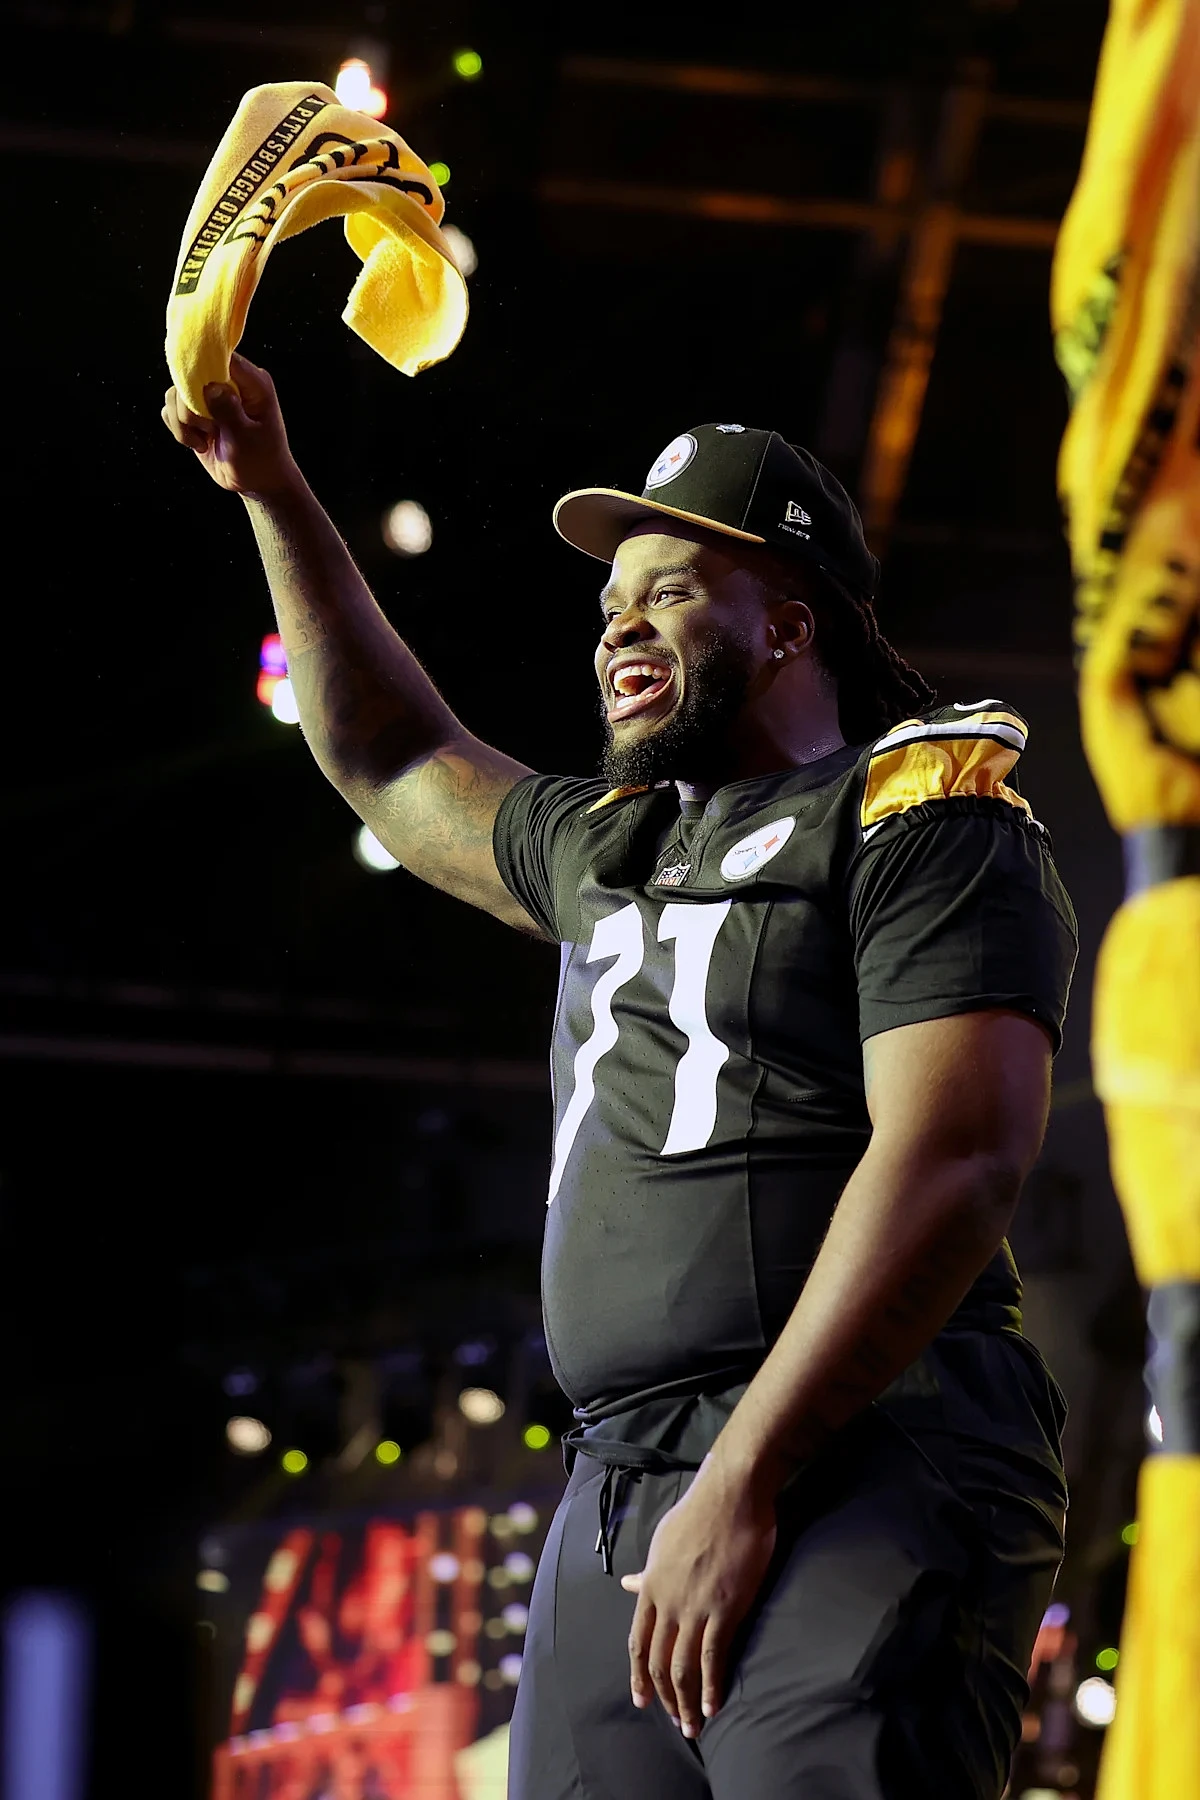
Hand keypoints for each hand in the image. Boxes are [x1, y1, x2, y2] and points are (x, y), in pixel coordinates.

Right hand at [161, 353, 299, 498]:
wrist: (256, 483)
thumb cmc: (260, 460)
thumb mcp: (247, 439)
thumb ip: (229, 411)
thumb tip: (210, 387)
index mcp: (252, 383)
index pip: (223, 357)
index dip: (203, 366)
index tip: (194, 390)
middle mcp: (229, 383)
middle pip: (190, 375)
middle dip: (190, 408)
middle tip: (208, 430)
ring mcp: (210, 396)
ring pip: (175, 394)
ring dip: (183, 423)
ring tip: (205, 441)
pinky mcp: (195, 412)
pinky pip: (170, 410)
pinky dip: (179, 430)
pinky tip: (199, 444)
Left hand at [621, 1457, 776, 1738]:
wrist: (730, 1495)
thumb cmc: (699, 1513)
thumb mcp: (663, 1542)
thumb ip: (649, 1571)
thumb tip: (630, 1585)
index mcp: (652, 1586)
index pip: (638, 1642)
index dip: (639, 1674)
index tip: (641, 1699)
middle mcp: (668, 1602)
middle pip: (658, 1661)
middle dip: (664, 1696)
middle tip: (674, 1720)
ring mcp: (695, 1608)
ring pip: (683, 1667)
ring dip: (686, 1702)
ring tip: (692, 1725)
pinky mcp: (725, 1609)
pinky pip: (714, 1657)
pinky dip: (711, 1686)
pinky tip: (713, 1706)